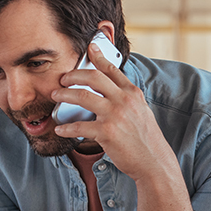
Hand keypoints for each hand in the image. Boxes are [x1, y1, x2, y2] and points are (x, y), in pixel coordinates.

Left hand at [52, 43, 177, 182]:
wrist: (154, 162)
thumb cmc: (146, 140)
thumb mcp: (142, 112)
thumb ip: (128, 99)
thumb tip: (113, 91)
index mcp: (132, 93)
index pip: (112, 70)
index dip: (99, 57)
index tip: (90, 48)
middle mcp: (124, 100)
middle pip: (93, 78)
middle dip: (73, 75)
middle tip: (63, 79)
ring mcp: (115, 115)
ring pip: (82, 97)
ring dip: (64, 95)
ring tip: (56, 96)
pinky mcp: (107, 133)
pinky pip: (80, 126)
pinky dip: (67, 127)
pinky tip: (60, 129)